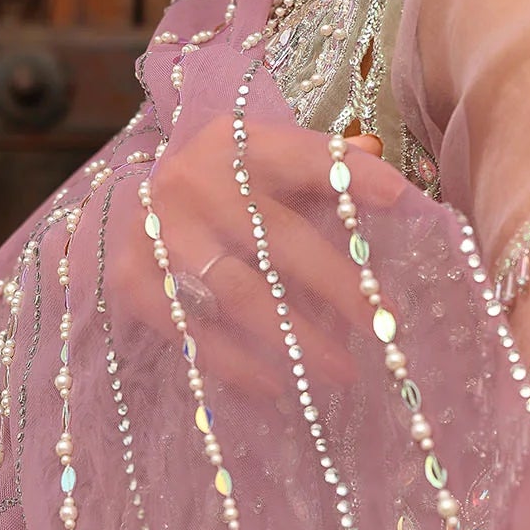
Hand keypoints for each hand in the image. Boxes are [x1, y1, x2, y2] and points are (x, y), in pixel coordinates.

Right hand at [102, 115, 402, 396]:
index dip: (351, 176)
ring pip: (239, 294)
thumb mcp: (265, 161)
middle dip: (337, 286)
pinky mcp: (133, 280)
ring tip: (342, 371)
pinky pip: (193, 333)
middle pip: (278, 238)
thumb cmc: (222, 187)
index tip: (399, 201)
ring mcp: (158, 232)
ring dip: (296, 339)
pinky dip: (236, 364)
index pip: (303, 156)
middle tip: (383, 327)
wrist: (130, 206)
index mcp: (234, 143)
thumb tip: (396, 194)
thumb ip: (326, 169)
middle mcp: (193, 181)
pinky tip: (276, 386)